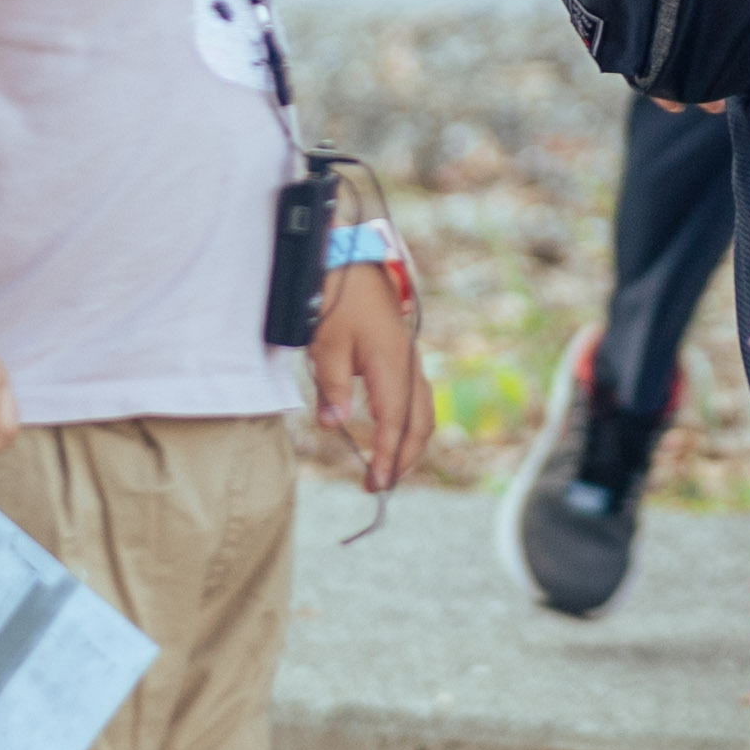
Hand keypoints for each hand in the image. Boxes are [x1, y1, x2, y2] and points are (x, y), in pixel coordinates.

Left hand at [309, 258, 428, 494]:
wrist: (352, 262)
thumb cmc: (337, 301)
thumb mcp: (327, 345)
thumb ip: (333, 388)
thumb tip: (334, 427)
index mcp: (393, 364)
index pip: (395, 423)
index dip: (387, 457)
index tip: (375, 484)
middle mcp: (410, 365)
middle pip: (420, 424)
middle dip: (404, 459)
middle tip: (377, 487)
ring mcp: (411, 361)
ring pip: (423, 414)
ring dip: (409, 445)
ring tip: (386, 470)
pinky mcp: (405, 359)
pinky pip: (417, 401)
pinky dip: (409, 426)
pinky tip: (390, 437)